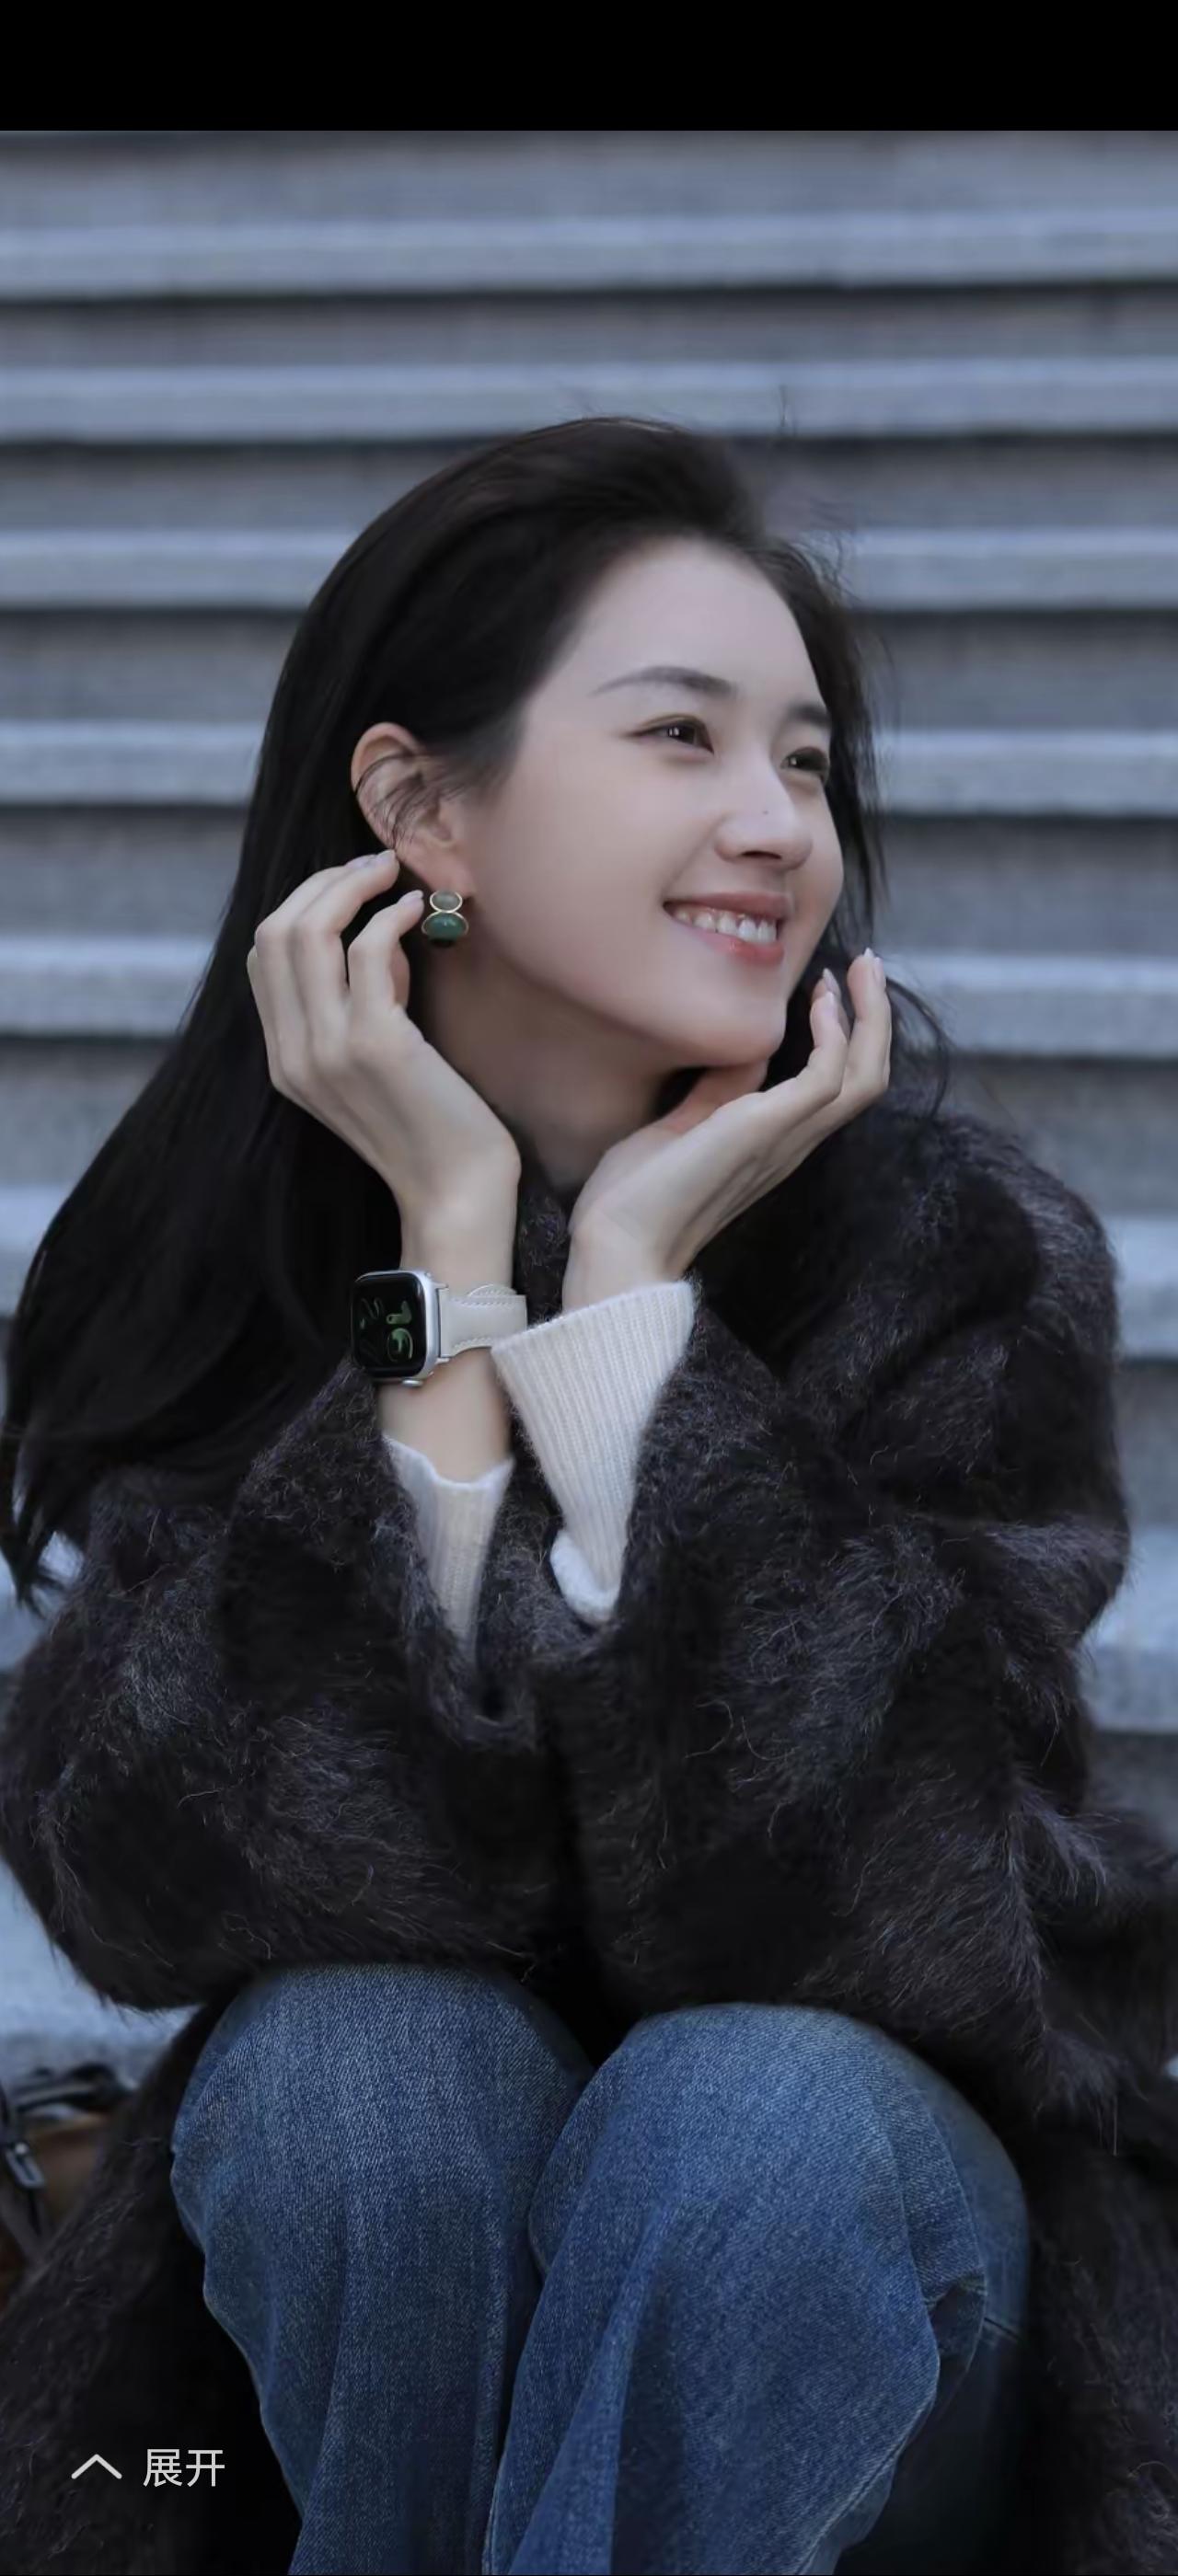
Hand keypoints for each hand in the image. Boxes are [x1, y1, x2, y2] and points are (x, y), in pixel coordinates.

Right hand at [246, 849, 521, 1223]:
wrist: (456, 1197)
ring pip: (308, 932)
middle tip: (373, 865)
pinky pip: (367, 950)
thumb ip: (360, 1009)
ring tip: (392, 875)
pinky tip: (417, 912)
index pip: (263, 956)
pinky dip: (389, 916)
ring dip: (351, 886)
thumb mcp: (376, 1066)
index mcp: (285, 1061)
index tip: (349, 888)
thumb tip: (373, 939)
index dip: (301, 905)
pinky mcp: (376, 1044)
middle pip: (276, 932)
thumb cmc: (434, 1130)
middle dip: (322, 883)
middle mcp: (294, 1054)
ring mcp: (329, 1050)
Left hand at [564, 955, 890, 1279]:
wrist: (620, 1242)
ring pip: (864, 1076)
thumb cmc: (637, 1196)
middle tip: (866, 963)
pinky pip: (826, 1078)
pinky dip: (834, 1036)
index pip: (839, 1086)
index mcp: (777, 1142)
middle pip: (868, 1077)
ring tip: (858, 968)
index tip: (829, 986)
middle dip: (875, 1015)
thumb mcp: (682, 1126)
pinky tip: (818, 1003)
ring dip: (868, 1016)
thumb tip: (747, 1052)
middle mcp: (794, 1142)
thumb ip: (719, 1092)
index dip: (848, 1033)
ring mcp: (785, 1137)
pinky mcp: (766, 1128)